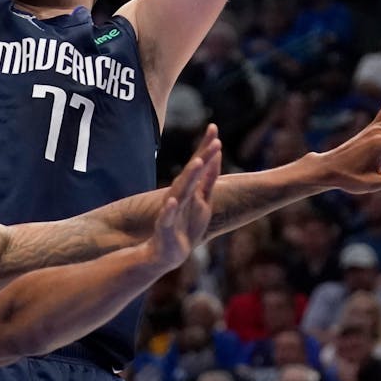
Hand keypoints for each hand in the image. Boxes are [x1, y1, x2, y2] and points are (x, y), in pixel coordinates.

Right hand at [148, 126, 220, 268]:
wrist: (165, 253)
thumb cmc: (186, 226)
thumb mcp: (202, 201)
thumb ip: (208, 179)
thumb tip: (215, 155)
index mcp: (189, 189)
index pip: (198, 164)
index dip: (206, 147)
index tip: (214, 127)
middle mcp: (180, 195)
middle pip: (192, 173)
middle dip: (203, 157)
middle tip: (215, 141)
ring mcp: (172, 210)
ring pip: (181, 191)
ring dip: (189, 177)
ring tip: (197, 162)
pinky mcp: (165, 227)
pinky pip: (167, 216)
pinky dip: (169, 208)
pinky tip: (172, 200)